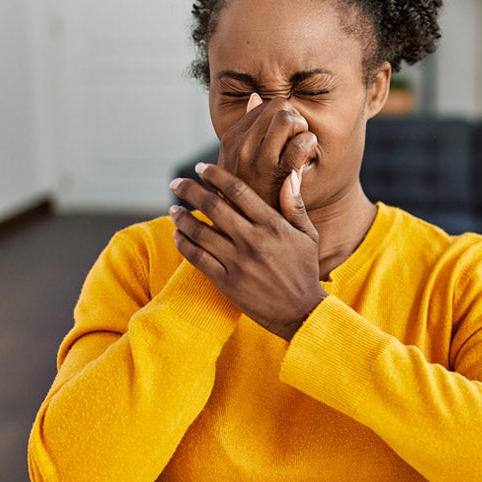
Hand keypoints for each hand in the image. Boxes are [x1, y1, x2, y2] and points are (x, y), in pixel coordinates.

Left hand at [169, 162, 326, 340]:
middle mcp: (253, 240)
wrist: (301, 312)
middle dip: (189, 190)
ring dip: (181, 217)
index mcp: (273, 225)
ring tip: (173, 209)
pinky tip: (178, 234)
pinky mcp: (226, 282)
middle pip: (212, 206)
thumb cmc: (304, 271)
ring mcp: (238, 262)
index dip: (215, 176)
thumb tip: (291, 173)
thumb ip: (295, 205)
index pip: (237, 191)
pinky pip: (197, 258)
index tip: (201, 168)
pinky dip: (183, 243)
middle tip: (176, 183)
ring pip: (199, 231)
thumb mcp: (308, 235)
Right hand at [218, 94, 318, 209]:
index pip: (263, 104)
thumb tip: (255, 97)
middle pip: (278, 106)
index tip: (287, 133)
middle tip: (298, 136)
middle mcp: (241, 146)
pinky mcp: (278, 174)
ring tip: (302, 145)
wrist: (252, 229)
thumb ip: (248, 130)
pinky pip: (301, 143)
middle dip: (294, 116)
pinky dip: (310, 144)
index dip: (282, 114)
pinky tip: (307, 157)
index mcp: (231, 139)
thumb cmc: (252, 193)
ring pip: (287, 118)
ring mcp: (258, 160)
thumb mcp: (239, 161)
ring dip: (302, 128)